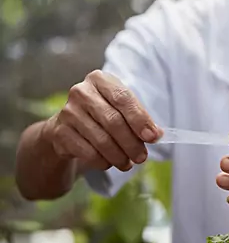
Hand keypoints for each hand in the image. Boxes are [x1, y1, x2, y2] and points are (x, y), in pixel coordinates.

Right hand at [43, 70, 162, 171]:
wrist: (66, 126)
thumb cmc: (101, 112)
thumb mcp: (120, 107)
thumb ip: (138, 117)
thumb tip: (156, 134)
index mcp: (100, 79)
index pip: (123, 98)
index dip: (140, 119)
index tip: (153, 137)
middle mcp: (81, 92)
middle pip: (113, 120)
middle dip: (131, 142)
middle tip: (142, 156)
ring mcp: (68, 112)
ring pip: (101, 139)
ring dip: (119, 155)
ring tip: (128, 163)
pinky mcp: (59, 133)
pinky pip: (87, 152)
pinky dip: (102, 161)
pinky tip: (110, 163)